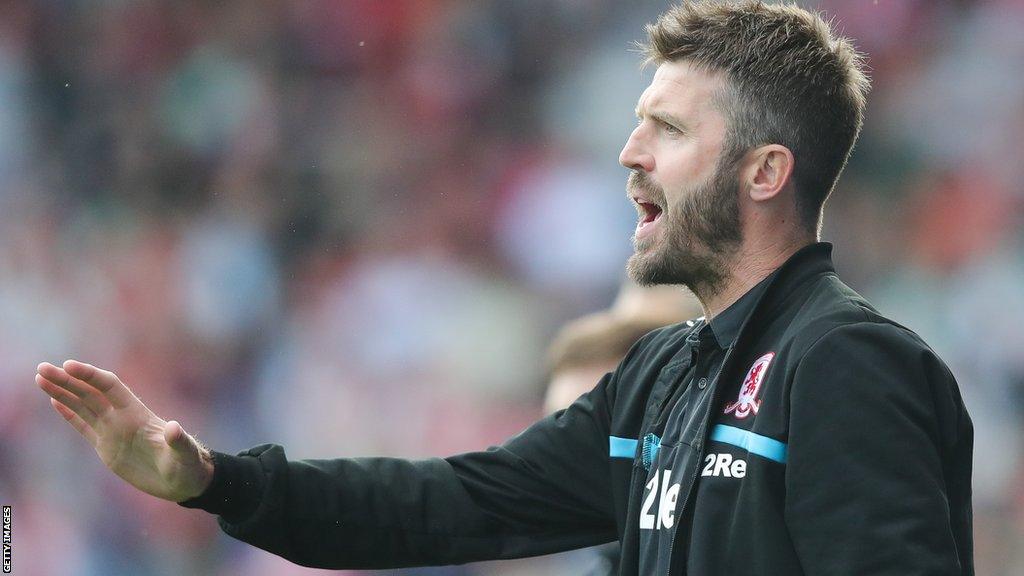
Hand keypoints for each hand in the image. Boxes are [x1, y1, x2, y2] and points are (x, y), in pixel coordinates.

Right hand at [35, 360, 214, 502]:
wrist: (183, 481)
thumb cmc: (188, 465)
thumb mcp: (185, 453)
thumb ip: (179, 441)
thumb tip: (174, 428)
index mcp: (137, 414)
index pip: (109, 387)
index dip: (90, 375)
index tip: (67, 366)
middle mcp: (122, 418)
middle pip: (89, 393)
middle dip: (66, 380)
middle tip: (42, 368)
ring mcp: (113, 431)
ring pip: (82, 406)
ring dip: (61, 392)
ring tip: (40, 377)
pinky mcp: (107, 447)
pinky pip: (83, 426)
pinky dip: (68, 414)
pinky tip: (53, 401)